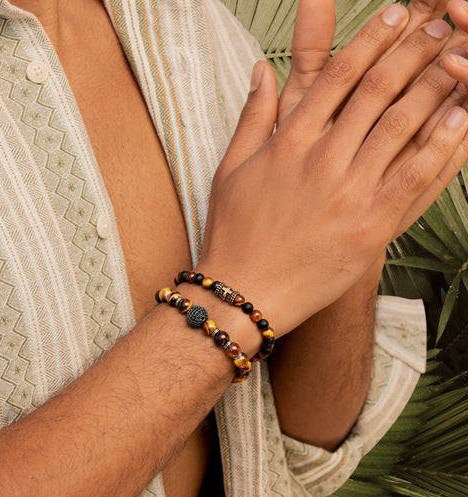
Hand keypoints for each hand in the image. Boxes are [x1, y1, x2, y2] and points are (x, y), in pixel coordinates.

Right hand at [197, 2, 467, 342]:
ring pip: (405, 126)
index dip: (371, 38)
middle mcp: (323, 160)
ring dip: (438, 85)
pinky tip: (462, 118)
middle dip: (416, 50)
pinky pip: (417, 178)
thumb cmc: (233, 233)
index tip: (394, 16)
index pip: (338, 75)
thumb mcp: (230, 169)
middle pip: (380, 91)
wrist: (244, 291)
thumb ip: (251, 117)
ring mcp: (350, 194)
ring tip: (460, 59)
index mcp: (288, 142)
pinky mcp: (372, 228)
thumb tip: (260, 71)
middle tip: (441, 26)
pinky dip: (444, 145)